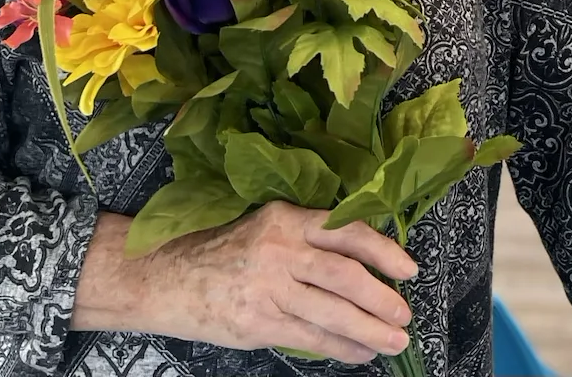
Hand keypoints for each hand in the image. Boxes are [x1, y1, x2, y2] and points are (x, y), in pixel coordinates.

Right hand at [73, 204, 416, 364]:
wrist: (163, 275)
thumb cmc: (220, 252)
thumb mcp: (263, 229)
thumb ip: (305, 240)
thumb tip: (361, 264)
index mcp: (284, 217)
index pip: (345, 230)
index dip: (383, 250)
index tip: (409, 269)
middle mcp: (278, 248)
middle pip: (345, 274)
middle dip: (382, 298)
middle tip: (404, 315)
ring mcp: (267, 287)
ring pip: (332, 311)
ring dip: (370, 330)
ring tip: (394, 341)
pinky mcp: (257, 321)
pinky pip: (310, 338)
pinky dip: (341, 348)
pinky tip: (359, 353)